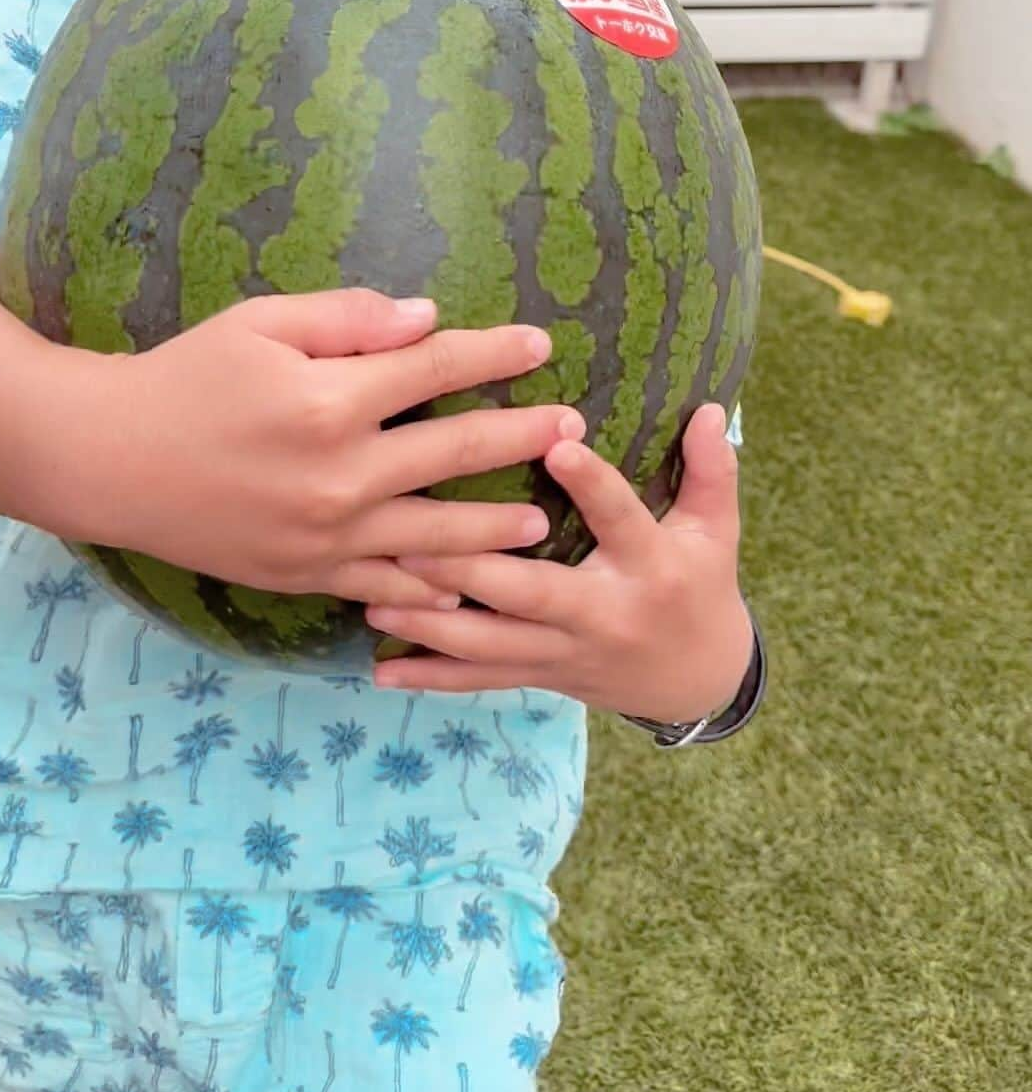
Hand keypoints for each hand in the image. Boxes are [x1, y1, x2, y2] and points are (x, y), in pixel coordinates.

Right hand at [59, 291, 583, 612]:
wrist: (112, 460)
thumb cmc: (187, 376)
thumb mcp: (260, 322)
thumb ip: (350, 320)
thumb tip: (430, 317)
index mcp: (331, 400)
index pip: (436, 369)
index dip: (493, 353)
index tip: (541, 344)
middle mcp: (341, 474)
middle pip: (455, 451)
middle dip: (523, 436)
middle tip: (574, 425)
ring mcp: (327, 536)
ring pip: (437, 535)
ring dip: (497, 526)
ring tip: (543, 524)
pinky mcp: (308, 575)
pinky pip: (387, 587)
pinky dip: (431, 591)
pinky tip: (466, 589)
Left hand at [366, 404, 754, 722]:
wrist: (696, 677)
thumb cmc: (700, 584)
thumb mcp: (718, 529)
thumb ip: (713, 470)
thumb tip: (711, 409)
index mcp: (650, 567)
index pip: (622, 520)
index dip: (593, 485)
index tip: (557, 443)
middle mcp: (602, 614)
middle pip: (531, 593)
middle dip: (469, 568)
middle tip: (410, 536)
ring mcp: (566, 654)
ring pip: (492, 646)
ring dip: (431, 625)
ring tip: (373, 600)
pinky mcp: (542, 677)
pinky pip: (481, 683)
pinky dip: (432, 679)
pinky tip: (381, 670)